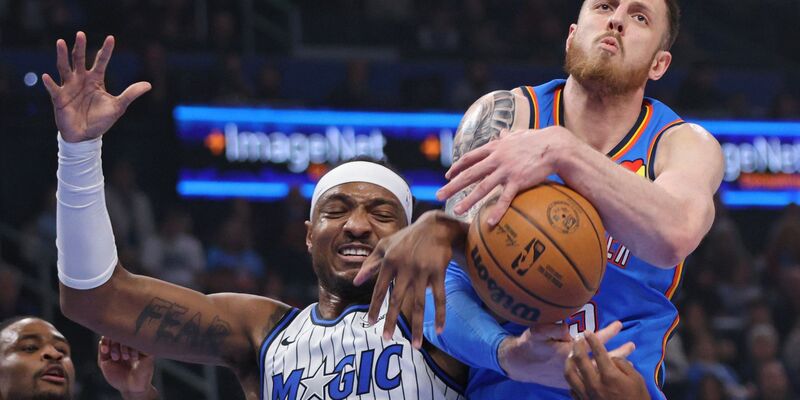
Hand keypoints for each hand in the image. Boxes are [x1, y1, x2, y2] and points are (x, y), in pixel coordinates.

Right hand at [42, 31, 150, 142]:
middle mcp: (81, 80)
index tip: (111, 38)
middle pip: (79, 59)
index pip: (101, 61)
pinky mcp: (59, 98)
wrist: (86, 136)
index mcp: (96, 80)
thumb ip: (131, 94)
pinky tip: (47, 76)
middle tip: (81, 33)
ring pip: (64, 68)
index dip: (106, 50)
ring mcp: (69, 87)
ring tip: (61, 42)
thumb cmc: (100, 120)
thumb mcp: (118, 106)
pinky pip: (54, 89)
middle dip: (80, 47)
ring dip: (62, 56)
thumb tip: (149, 85)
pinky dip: (50, 83)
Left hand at [98, 336, 157, 399]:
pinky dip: (134, 349)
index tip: (105, 351)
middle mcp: (127, 344)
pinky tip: (134, 358)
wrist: (131, 387)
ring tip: (125, 358)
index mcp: (117, 346)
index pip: (111, 334)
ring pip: (129, 336)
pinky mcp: (147, 349)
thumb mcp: (105, 363)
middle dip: (115, 345)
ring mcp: (137, 346)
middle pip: (120, 333)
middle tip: (116, 358)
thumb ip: (102, 350)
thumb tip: (103, 338)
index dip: (106, 340)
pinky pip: (140, 342)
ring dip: (124, 348)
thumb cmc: (118, 377)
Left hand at [353, 210, 467, 348]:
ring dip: (417, 326)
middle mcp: (404, 267)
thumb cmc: (407, 237)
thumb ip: (369, 263)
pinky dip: (440, 314)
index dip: (374, 307)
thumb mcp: (385, 246)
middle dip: (391, 320)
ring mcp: (422, 271)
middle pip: (397, 299)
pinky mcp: (438, 272)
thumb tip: (355, 281)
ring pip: (419, 303)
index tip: (370, 323)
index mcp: (389, 261)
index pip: (380, 289)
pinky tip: (439, 330)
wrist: (434, 226)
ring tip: (415, 345)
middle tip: (387, 339)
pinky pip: (439, 297)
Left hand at [437, 127, 572, 225]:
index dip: (457, 167)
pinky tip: (489, 222)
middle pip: (469, 174)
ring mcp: (506, 171)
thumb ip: (507, 136)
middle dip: (452, 185)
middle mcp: (496, 159)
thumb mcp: (519, 135)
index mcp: (495, 148)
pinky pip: (505, 198)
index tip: (447, 175)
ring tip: (456, 210)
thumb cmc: (538, 140)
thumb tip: (502, 131)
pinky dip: (497, 211)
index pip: (470, 158)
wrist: (554, 146)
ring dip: (467, 200)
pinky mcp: (518, 181)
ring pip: (482, 188)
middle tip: (439, 195)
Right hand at [498, 321, 632, 388]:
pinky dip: (605, 373)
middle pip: (601, 360)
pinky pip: (594, 379)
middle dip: (618, 351)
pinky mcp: (571, 381)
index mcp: (567, 352)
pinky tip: (614, 371)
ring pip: (599, 370)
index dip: (607, 334)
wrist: (520, 365)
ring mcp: (574, 375)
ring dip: (615, 363)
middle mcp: (574, 365)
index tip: (619, 325)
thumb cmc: (528, 345)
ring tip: (629, 357)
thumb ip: (549, 329)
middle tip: (632, 344)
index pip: (591, 342)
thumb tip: (565, 327)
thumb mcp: (535, 333)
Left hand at [564, 326, 646, 399]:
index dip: (592, 340)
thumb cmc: (637, 398)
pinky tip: (573, 375)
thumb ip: (622, 365)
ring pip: (570, 374)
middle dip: (577, 346)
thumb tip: (610, 357)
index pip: (598, 352)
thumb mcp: (636, 380)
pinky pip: (571, 388)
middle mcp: (594, 383)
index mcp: (609, 376)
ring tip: (570, 355)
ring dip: (569, 362)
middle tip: (577, 338)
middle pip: (580, 360)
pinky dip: (571, 379)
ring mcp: (586, 394)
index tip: (587, 332)